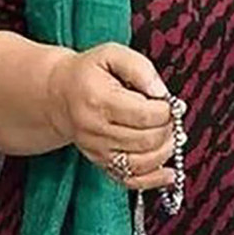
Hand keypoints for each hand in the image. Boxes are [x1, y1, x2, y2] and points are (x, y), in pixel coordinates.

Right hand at [46, 42, 186, 190]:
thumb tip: (162, 93)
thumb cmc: (90, 71)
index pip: (144, 114)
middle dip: (168, 129)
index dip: (167, 110)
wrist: (59, 94)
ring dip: (165, 151)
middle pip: (145, 140)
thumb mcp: (113, 54)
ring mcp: (97, 151)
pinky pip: (128, 180)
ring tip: (173, 135)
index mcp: (100, 100)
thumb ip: (141, 69)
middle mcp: (96, 130)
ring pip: (140, 163)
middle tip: (174, 116)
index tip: (173, 102)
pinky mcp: (100, 163)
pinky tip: (169, 174)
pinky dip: (152, 180)